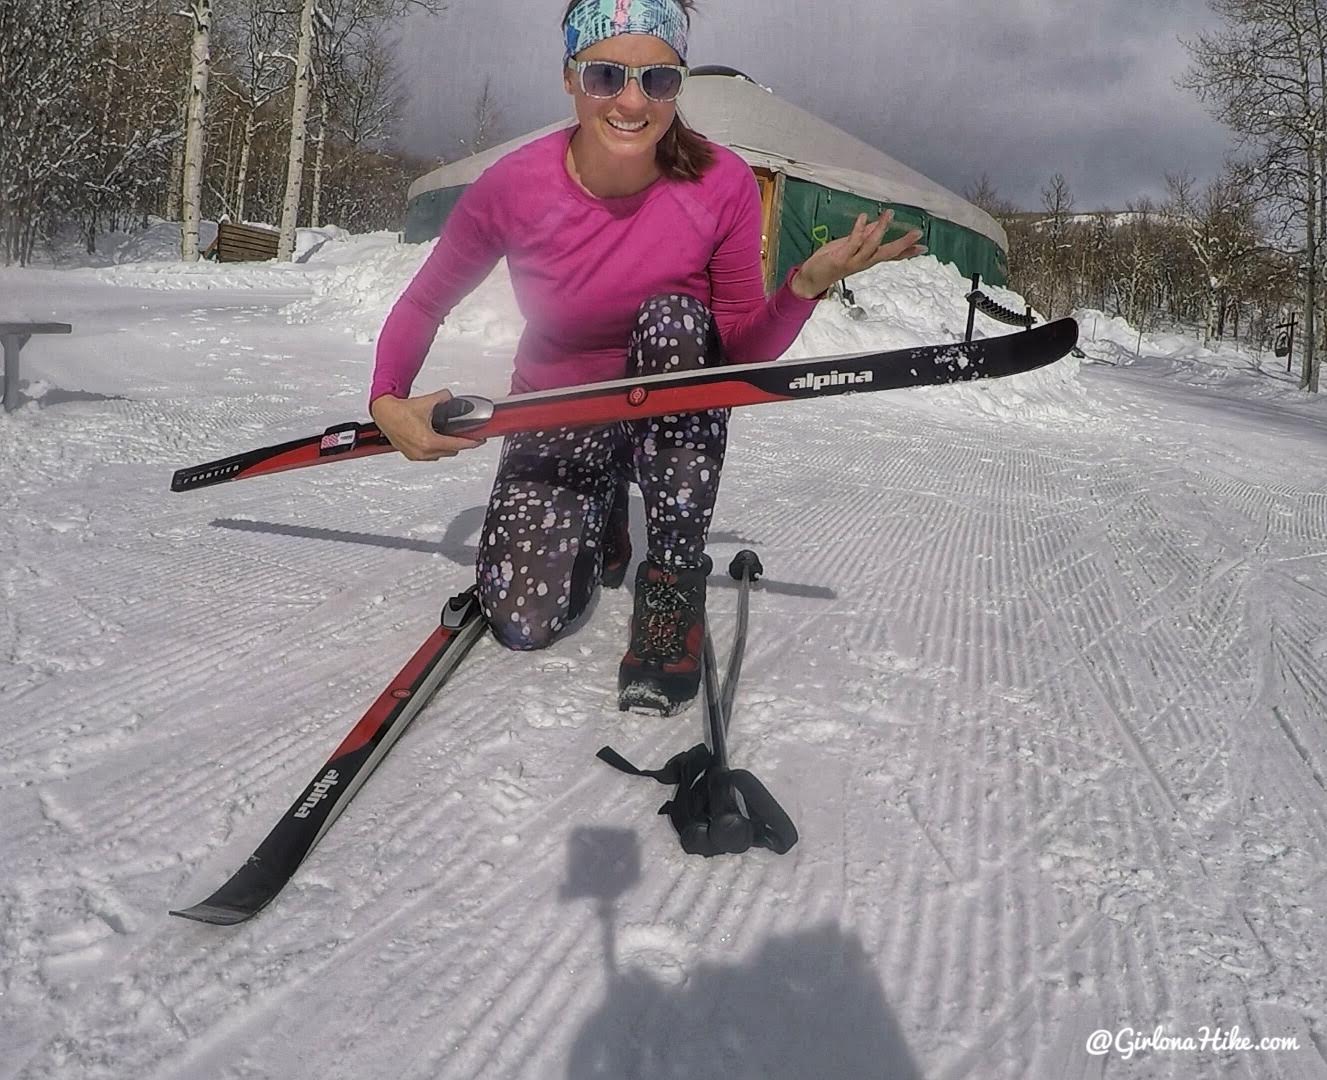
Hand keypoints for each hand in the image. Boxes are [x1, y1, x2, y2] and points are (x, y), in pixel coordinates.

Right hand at [370, 388, 486, 460]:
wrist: (384, 413)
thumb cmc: (400, 411)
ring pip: (441, 454)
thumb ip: (444, 398)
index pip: (457, 444)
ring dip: (447, 447)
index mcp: (429, 441)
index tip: (479, 440)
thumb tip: (450, 397)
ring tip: (450, 437)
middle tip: (465, 435)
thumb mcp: (427, 402)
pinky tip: (436, 440)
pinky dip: (435, 449)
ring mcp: (416, 455)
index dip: (471, 442)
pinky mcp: (411, 455)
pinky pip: (430, 456)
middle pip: (451, 451)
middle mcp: (423, 451)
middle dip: (459, 443)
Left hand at [791, 211, 926, 298]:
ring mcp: (853, 261)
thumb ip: (864, 237)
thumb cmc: (830, 262)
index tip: (924, 247)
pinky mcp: (841, 258)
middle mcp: (864, 262)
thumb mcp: (849, 247)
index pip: (891, 255)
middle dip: (903, 244)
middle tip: (918, 233)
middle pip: (888, 253)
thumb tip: (878, 225)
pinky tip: (864, 217)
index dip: (907, 251)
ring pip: (872, 246)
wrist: (810, 279)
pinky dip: (859, 230)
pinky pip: (853, 242)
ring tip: (889, 214)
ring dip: (881, 229)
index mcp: (868, 259)